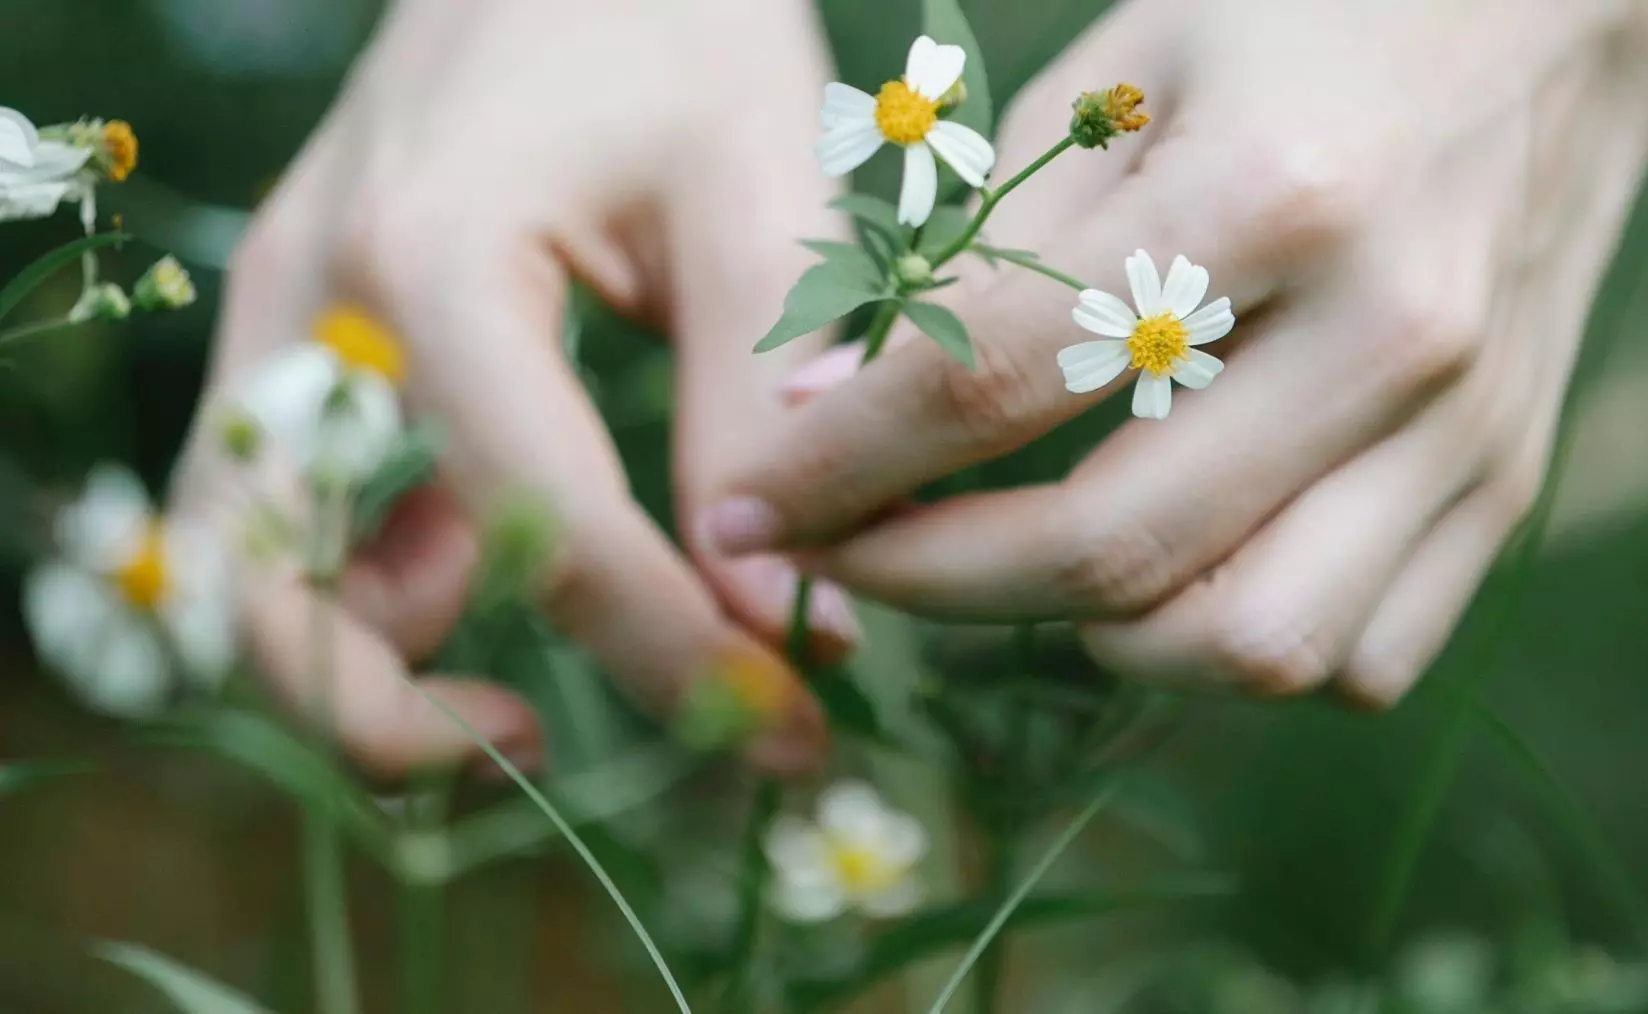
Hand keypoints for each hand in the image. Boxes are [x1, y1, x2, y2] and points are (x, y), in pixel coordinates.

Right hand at [170, 0, 854, 777]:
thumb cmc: (673, 24)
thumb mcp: (754, 193)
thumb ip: (761, 400)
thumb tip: (782, 606)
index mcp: (429, 261)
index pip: (539, 524)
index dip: (667, 654)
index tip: (780, 725)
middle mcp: (313, 306)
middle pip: (267, 587)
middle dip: (396, 720)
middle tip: (557, 751)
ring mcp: (285, 323)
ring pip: (248, 567)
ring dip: (364, 668)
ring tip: (530, 697)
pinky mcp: (306, 340)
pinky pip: (297, 510)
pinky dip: (380, 587)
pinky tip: (511, 578)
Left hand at [705, 0, 1647, 703]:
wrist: (1566, 17)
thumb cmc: (1310, 18)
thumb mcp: (1121, 71)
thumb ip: (972, 245)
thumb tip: (811, 404)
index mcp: (1269, 187)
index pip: (993, 380)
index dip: (838, 466)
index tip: (747, 510)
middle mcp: (1381, 329)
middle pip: (1111, 550)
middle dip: (929, 583)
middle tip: (850, 562)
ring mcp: (1463, 425)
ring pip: (1247, 645)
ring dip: (1090, 645)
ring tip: (1016, 573)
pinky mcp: (1508, 482)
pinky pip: (1356, 655)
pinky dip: (1229, 650)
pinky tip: (1173, 576)